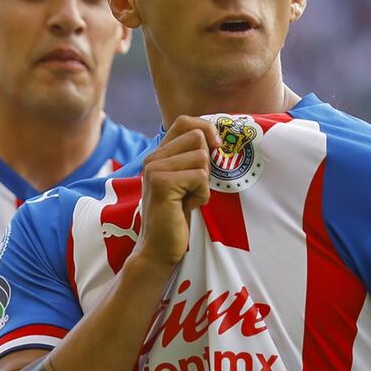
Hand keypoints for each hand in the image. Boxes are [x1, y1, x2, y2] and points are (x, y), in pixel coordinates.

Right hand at [134, 115, 221, 268]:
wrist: (159, 248)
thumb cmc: (176, 216)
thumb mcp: (185, 182)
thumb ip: (191, 158)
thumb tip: (217, 136)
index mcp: (158, 154)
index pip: (185, 121)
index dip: (206, 128)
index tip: (217, 146)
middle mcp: (153, 158)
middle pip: (198, 137)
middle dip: (206, 163)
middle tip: (194, 186)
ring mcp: (155, 169)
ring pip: (201, 157)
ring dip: (204, 182)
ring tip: (188, 198)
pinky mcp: (162, 183)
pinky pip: (200, 177)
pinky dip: (202, 195)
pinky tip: (187, 206)